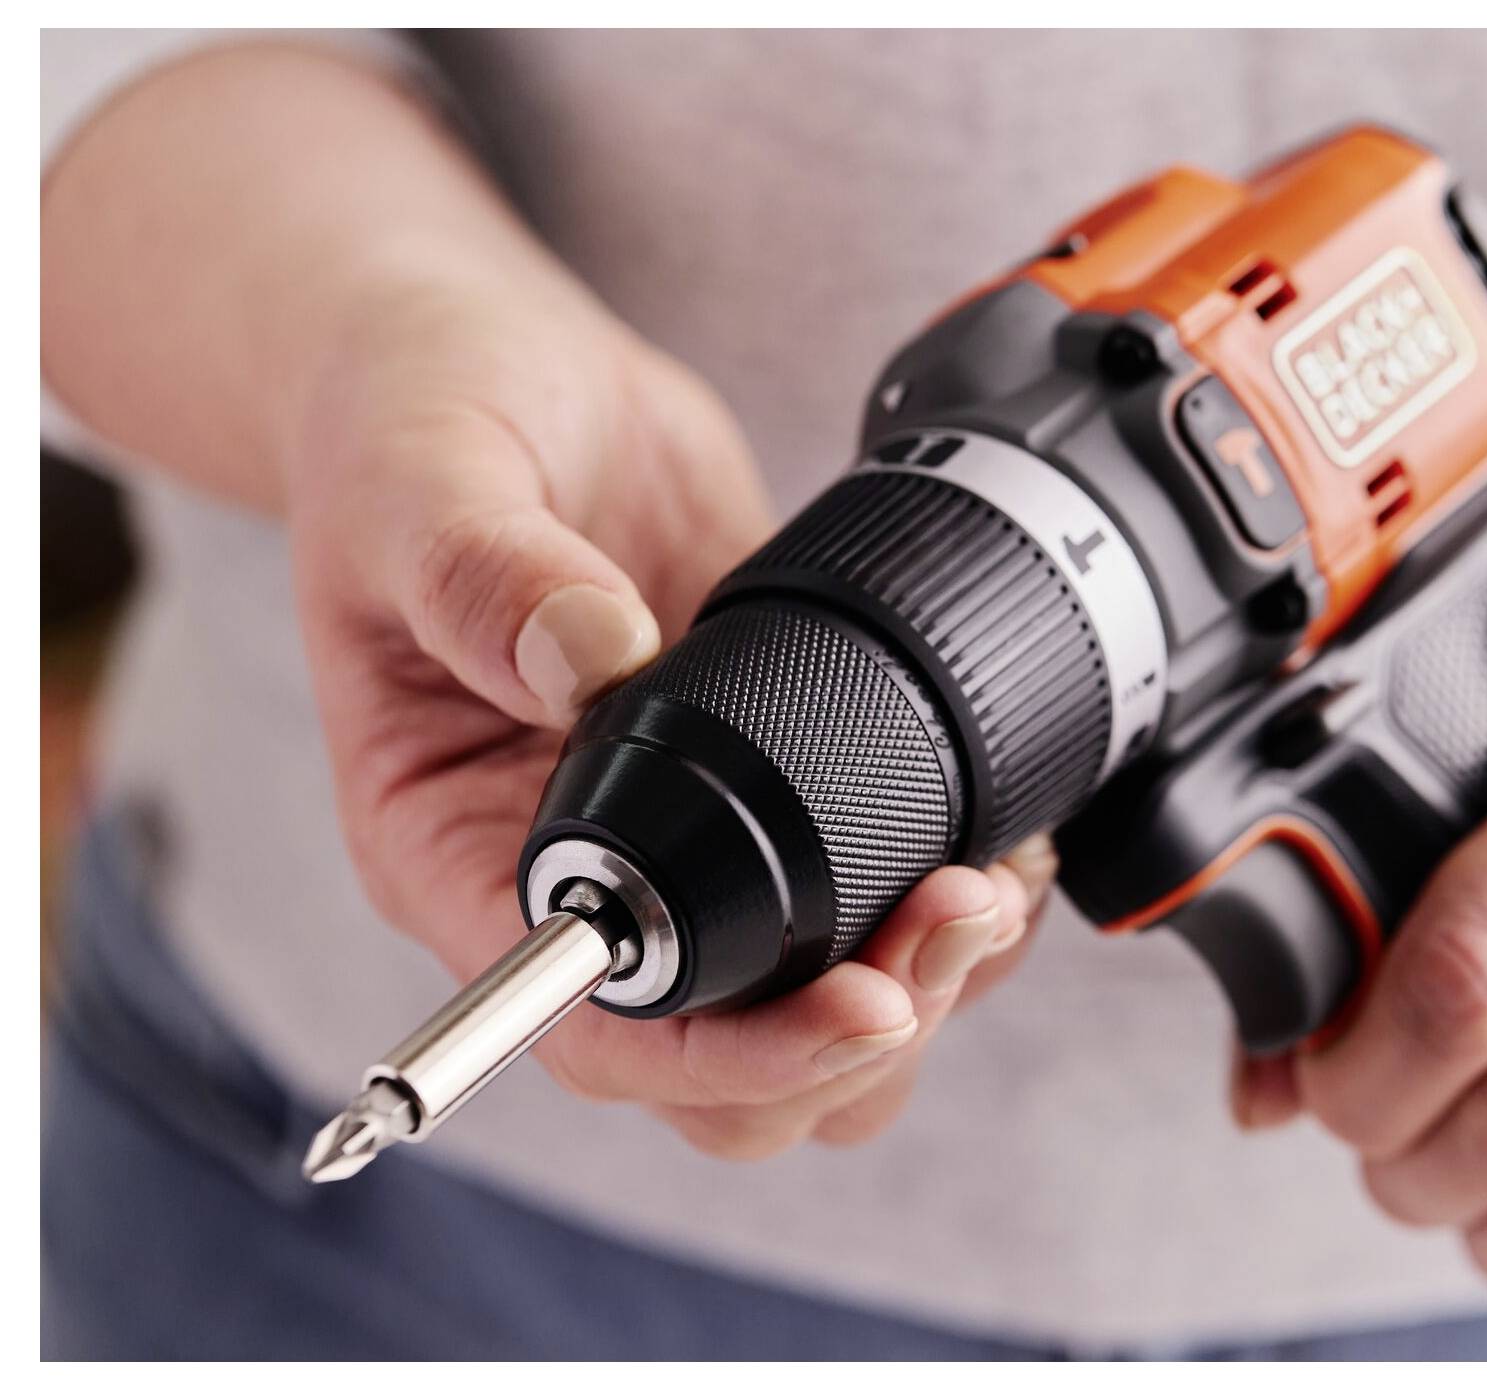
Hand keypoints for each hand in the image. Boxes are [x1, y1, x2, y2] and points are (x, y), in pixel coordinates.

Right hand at [288, 269, 1051, 1157]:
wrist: (499, 374)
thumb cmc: (409, 433)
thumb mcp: (423, 482)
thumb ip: (487, 574)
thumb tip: (593, 658)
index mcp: (457, 854)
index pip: (593, 1027)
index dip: (737, 1052)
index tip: (868, 1003)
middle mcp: (581, 878)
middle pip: (728, 1064)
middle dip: (865, 1025)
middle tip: (962, 915)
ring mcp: (687, 842)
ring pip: (814, 1006)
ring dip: (928, 982)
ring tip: (998, 884)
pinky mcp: (774, 786)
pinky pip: (868, 901)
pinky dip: (950, 901)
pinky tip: (1007, 838)